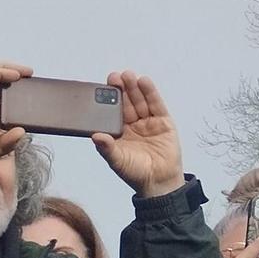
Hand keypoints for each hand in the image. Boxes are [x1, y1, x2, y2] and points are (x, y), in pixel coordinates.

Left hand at [92, 70, 184, 198]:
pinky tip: (144, 82)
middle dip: (121, 89)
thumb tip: (94, 136)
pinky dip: (150, 92)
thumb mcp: (117, 161)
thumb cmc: (136, 173)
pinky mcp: (164, 121)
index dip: (108, 100)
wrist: (160, 181)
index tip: (102, 88)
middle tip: (114, 77)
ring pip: (140, 101)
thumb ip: (107, 148)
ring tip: (128, 75)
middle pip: (127, 103)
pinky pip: (156, 104)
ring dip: (134, 87)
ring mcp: (149, 122)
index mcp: (119, 133)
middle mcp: (133, 125)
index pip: (112, 112)